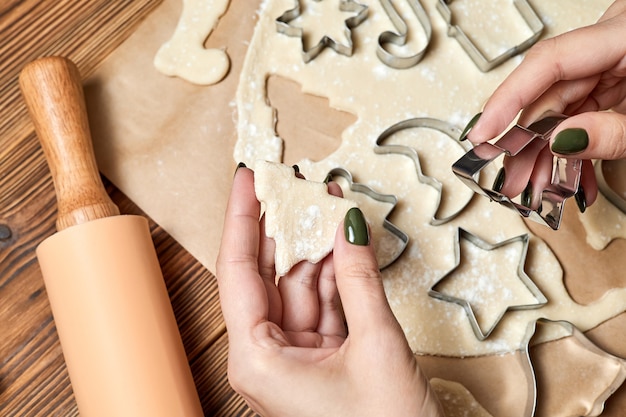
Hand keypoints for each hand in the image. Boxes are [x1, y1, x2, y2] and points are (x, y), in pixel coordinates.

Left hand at [216, 165, 442, 416]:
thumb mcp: (375, 345)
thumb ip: (359, 278)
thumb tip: (347, 222)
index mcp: (256, 358)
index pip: (237, 270)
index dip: (242, 217)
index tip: (247, 178)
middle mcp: (265, 355)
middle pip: (268, 274)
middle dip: (285, 225)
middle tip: (297, 183)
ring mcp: (294, 356)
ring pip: (300, 285)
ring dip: (318, 246)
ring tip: (331, 203)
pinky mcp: (321, 358)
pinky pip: (323, 303)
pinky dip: (337, 273)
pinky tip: (347, 241)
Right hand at [464, 0, 625, 209]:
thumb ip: (614, 131)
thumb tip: (561, 142)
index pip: (549, 62)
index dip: (508, 100)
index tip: (483, 134)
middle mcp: (617, 41)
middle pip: (553, 90)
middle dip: (531, 141)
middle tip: (513, 177)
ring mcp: (619, 61)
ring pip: (565, 106)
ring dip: (552, 152)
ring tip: (543, 188)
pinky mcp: (623, 81)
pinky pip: (587, 112)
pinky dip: (578, 146)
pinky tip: (572, 177)